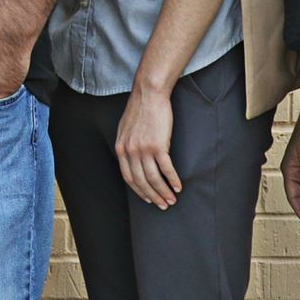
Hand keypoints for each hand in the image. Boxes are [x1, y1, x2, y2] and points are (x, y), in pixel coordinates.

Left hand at [115, 85, 181, 209]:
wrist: (148, 94)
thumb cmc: (140, 110)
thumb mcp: (125, 130)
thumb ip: (127, 146)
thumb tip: (132, 160)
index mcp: (121, 149)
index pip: (129, 178)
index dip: (139, 191)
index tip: (148, 198)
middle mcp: (130, 152)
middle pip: (141, 182)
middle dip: (153, 196)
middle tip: (163, 205)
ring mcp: (143, 149)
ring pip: (154, 178)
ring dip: (164, 192)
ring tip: (172, 199)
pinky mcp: (158, 145)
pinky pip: (166, 169)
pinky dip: (173, 180)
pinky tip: (178, 186)